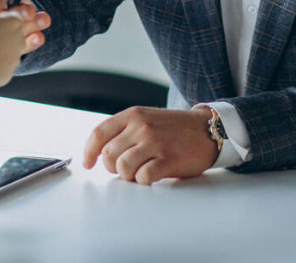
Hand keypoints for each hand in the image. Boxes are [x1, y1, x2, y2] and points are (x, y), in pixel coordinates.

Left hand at [81, 107, 218, 184]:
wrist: (208, 129)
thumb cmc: (175, 128)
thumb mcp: (147, 119)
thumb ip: (125, 131)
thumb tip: (101, 154)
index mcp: (133, 115)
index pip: (99, 134)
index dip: (89, 152)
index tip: (88, 164)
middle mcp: (141, 127)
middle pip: (109, 156)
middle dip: (113, 168)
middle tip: (127, 168)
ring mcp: (155, 142)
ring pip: (123, 168)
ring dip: (129, 175)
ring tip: (141, 170)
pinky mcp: (168, 159)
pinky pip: (143, 177)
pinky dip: (145, 180)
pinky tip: (154, 174)